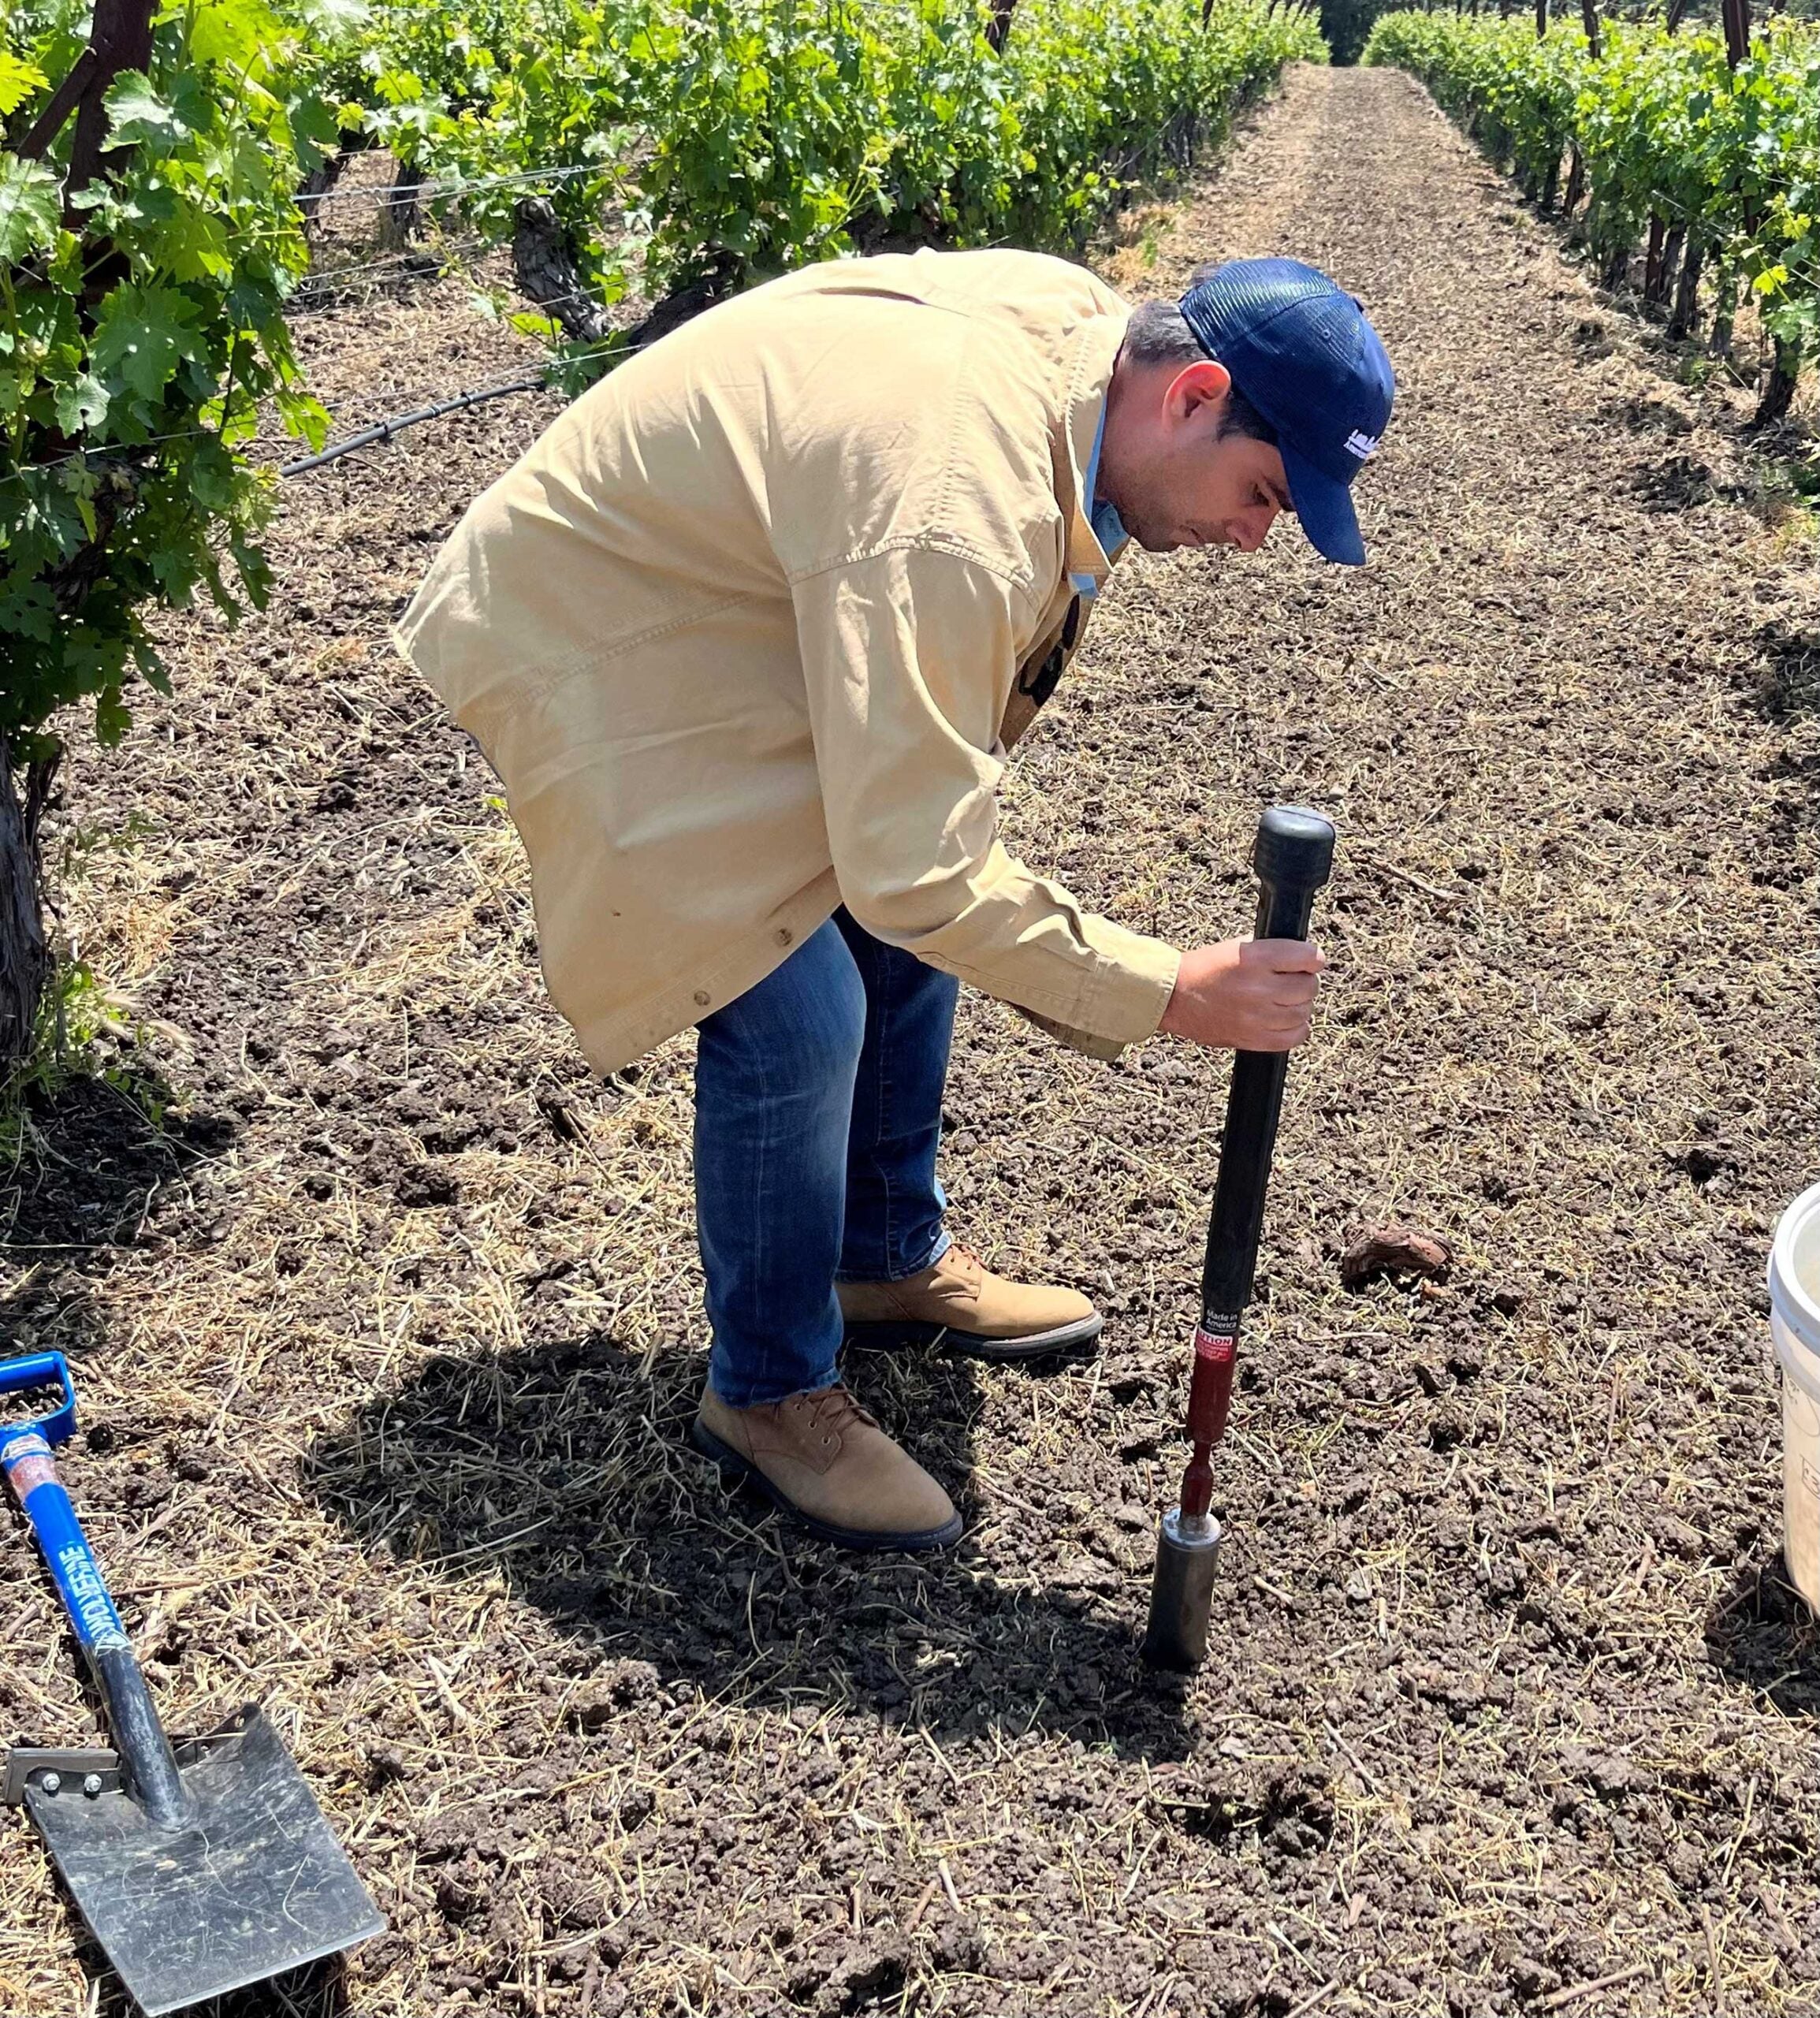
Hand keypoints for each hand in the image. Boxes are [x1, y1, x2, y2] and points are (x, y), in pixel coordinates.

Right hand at [1158, 937, 1325, 1051]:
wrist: (1173, 998)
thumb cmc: (1204, 969)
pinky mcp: (1254, 1039)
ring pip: (1304, 1012)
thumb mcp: (1236, 947)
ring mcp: (1257, 1017)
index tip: (1309, 961)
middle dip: (1304, 981)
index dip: (1313, 958)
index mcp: (1254, 958)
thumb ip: (1270, 951)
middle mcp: (1259, 987)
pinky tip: (1282, 1020)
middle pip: (1309, 987)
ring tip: (1281, 1000)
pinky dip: (1296, 1028)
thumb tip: (1301, 958)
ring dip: (1298, 1005)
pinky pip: (1295, 1037)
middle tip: (1290, 981)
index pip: (1309, 957)